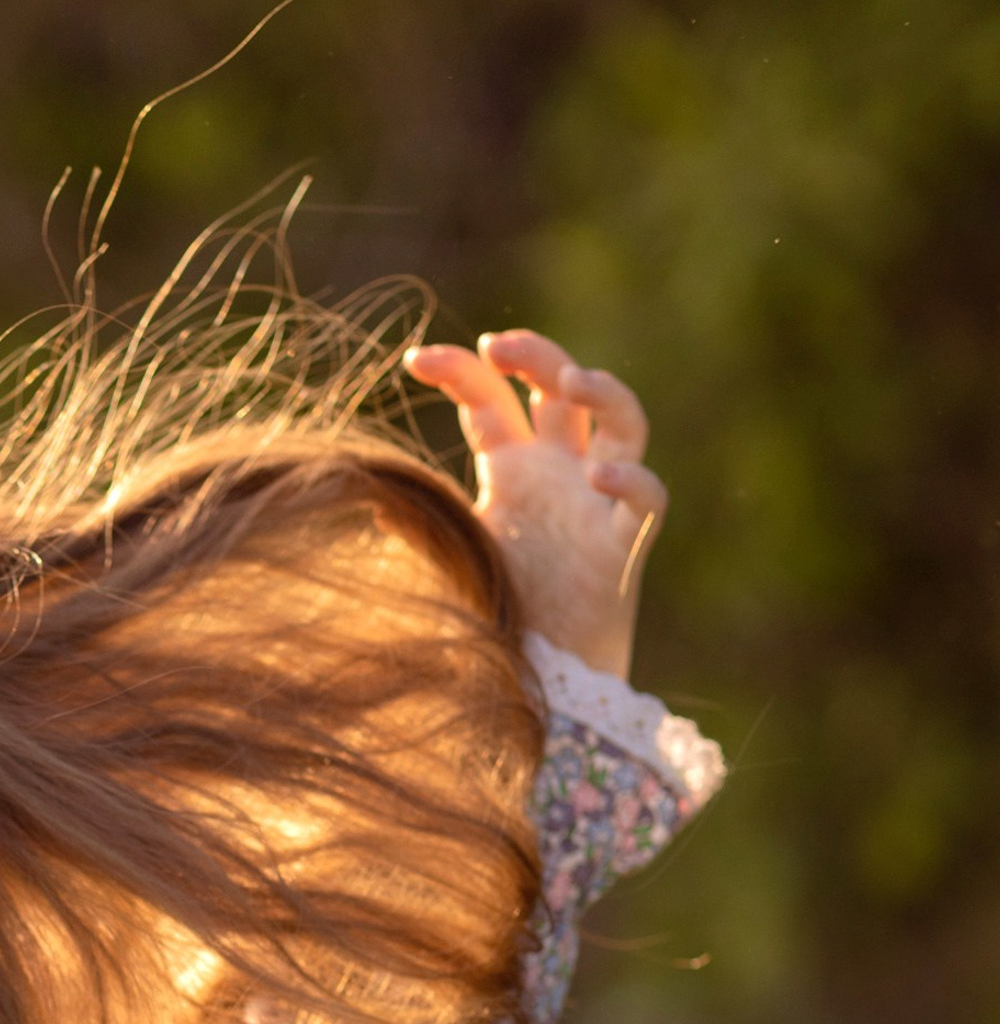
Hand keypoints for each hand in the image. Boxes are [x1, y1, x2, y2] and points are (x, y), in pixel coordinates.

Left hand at [403, 330, 665, 682]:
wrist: (540, 680)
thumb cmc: (496, 614)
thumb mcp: (449, 558)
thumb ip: (420, 526)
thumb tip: (375, 498)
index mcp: (513, 469)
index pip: (491, 400)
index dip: (460, 371)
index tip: (414, 359)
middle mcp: (560, 473)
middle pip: (561, 390)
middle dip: (536, 356)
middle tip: (499, 344)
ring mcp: (598, 503)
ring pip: (624, 422)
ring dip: (605, 391)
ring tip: (571, 380)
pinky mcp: (626, 544)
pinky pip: (648, 499)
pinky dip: (632, 483)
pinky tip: (600, 479)